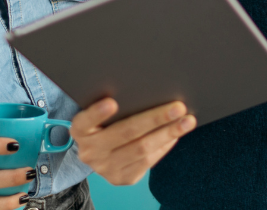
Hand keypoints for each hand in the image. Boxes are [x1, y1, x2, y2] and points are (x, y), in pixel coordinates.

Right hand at [70, 98, 195, 185]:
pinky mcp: (122, 178)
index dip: (97, 113)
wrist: (98, 154)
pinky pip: (148, 160)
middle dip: (155, 118)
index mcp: (80, 130)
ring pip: (142, 149)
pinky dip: (164, 145)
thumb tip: (150, 88)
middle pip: (125, 133)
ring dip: (168, 133)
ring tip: (187, 121)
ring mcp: (106, 168)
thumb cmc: (103, 123)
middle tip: (178, 107)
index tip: (112, 102)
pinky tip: (176, 134)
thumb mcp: (99, 114)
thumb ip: (113, 104)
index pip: (84, 121)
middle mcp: (90, 151)